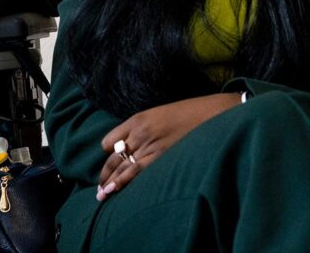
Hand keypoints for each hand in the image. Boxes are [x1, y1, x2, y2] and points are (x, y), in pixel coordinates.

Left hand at [96, 92, 242, 200]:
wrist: (211, 114)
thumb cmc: (188, 114)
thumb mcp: (160, 115)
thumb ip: (144, 129)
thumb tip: (133, 145)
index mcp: (137, 119)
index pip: (111, 140)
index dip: (108, 151)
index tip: (109, 160)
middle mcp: (139, 133)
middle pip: (113, 157)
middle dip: (104, 173)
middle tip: (98, 187)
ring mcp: (149, 146)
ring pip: (121, 168)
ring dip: (110, 183)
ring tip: (101, 195)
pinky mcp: (160, 157)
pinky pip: (136, 172)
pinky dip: (123, 182)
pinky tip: (115, 190)